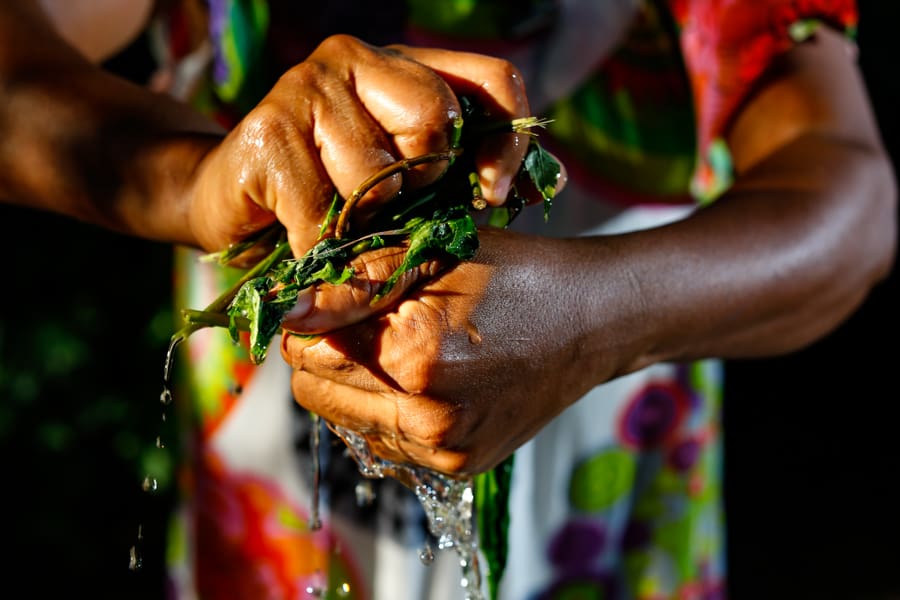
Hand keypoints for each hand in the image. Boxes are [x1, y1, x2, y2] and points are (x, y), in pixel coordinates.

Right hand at [187, 34, 530, 258]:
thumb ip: (461, 175)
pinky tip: (303, 241)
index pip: (490, 79)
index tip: (493, 196)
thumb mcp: (406, 182)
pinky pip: (324, 212)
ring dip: (361, 223)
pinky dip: (320, 247)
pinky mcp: (267, 131)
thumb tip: (544, 185)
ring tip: (333, 220)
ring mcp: (305, 87)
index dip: (506, 141)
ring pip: (377, 175)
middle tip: (383, 205)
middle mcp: (353, 59)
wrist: (227, 200)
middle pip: (434, 119)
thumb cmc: (327, 194)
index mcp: (400, 65)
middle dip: (418, 185)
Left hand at [280, 228, 605, 475]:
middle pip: (314, 394)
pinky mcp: (459, 469)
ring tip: (399, 352)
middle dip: (324, 356)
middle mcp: (426, 419)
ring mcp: (444, 452)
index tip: (338, 299)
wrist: (591, 324)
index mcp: (416, 356)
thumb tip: (283, 309)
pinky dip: (386, 413)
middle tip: (366, 324)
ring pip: (344, 423)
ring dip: (353, 388)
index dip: (311, 319)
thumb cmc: (517, 276)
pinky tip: (421, 382)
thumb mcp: (437, 254)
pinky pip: (383, 445)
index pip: (304, 350)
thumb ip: (354, 280)